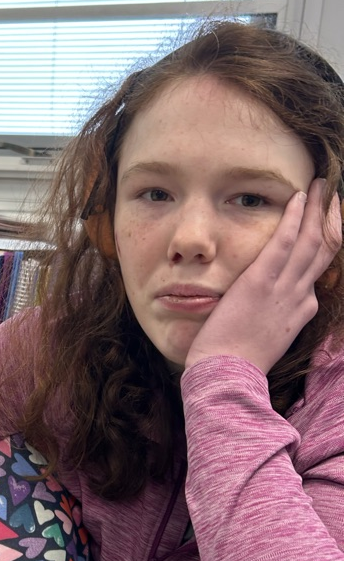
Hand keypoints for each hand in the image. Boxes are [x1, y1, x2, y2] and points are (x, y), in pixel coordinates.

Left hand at [185, 179, 341, 372]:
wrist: (227, 374)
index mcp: (301, 310)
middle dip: (330, 219)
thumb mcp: (267, 339)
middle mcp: (299, 296)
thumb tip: (270, 308)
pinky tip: (298, 198)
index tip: (326, 226)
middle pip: (323, 250)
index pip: (316, 272)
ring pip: (310, 242)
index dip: (324, 245)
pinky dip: (294, 219)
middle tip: (333, 194)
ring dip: (317, 210)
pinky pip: (284, 243)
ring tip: (320, 186)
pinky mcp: (261, 282)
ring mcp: (283, 289)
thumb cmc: (237, 361)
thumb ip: (274, 319)